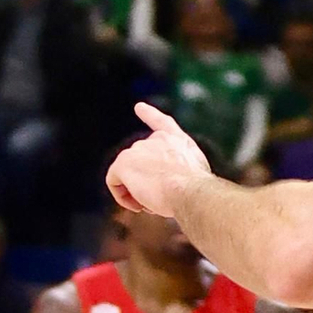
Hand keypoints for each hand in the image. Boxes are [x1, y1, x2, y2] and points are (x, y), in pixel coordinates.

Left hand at [107, 103, 210, 217]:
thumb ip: (183, 170)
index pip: (161, 123)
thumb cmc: (198, 189)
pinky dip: (122, 196)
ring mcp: (137, 150)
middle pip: (141, 161)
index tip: (139, 107)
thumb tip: (171, 183)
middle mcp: (155, 140)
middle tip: (160, 199)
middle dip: (148, 181)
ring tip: (152, 204)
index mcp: (176, 140)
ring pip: (128, 174)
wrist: (191, 191)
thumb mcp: (197, 172)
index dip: (150, 115)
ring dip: (138, 191)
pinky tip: (137, 205)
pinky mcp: (123, 164)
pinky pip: (114, 182)